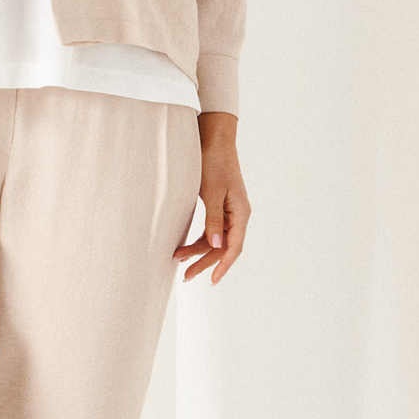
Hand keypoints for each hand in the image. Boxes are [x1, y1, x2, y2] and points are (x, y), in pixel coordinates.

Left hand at [174, 125, 249, 284]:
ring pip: (215, 239)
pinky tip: (185, 246)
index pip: (234, 246)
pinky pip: (211, 228)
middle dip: (205, 262)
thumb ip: (214, 219)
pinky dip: (199, 238)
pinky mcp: (219, 205)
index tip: (212, 280)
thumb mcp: (212, 192)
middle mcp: (237, 214)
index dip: (223, 265)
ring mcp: (228, 210)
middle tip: (186, 277)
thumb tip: (217, 246)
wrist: (213, 138)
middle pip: (223, 246)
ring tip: (178, 260)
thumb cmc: (214, 162)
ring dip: (198, 250)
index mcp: (240, 212)